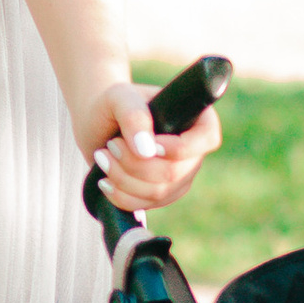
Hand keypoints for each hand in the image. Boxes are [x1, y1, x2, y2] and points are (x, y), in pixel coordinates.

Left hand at [82, 77, 220, 214]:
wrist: (96, 125)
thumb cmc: (112, 105)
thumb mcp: (119, 98)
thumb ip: (134, 116)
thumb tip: (147, 151)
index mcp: (195, 119)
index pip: (207, 139)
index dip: (180, 148)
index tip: (149, 145)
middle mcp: (193, 151)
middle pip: (175, 172)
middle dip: (135, 163)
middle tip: (110, 145)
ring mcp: (180, 176)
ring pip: (158, 192)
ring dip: (123, 178)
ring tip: (102, 157)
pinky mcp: (161, 194)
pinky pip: (144, 204)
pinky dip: (120, 196)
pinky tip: (104, 182)